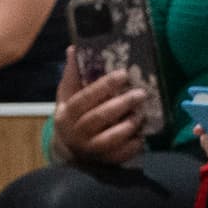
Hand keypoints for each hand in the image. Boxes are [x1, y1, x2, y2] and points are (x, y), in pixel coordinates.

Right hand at [53, 50, 151, 167]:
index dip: (103, 86)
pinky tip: (142, 135)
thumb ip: (72, 75)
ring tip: (141, 113)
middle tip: (141, 93)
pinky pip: (121, 154)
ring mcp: (90, 149)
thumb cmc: (72, 115)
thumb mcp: (67, 95)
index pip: (84, 99)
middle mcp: (76, 133)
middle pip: (98, 118)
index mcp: (66, 114)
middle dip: (121, 104)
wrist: (70, 149)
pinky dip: (133, 144)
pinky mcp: (104, 160)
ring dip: (128, 125)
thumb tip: (73, 48)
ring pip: (110, 137)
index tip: (123, 74)